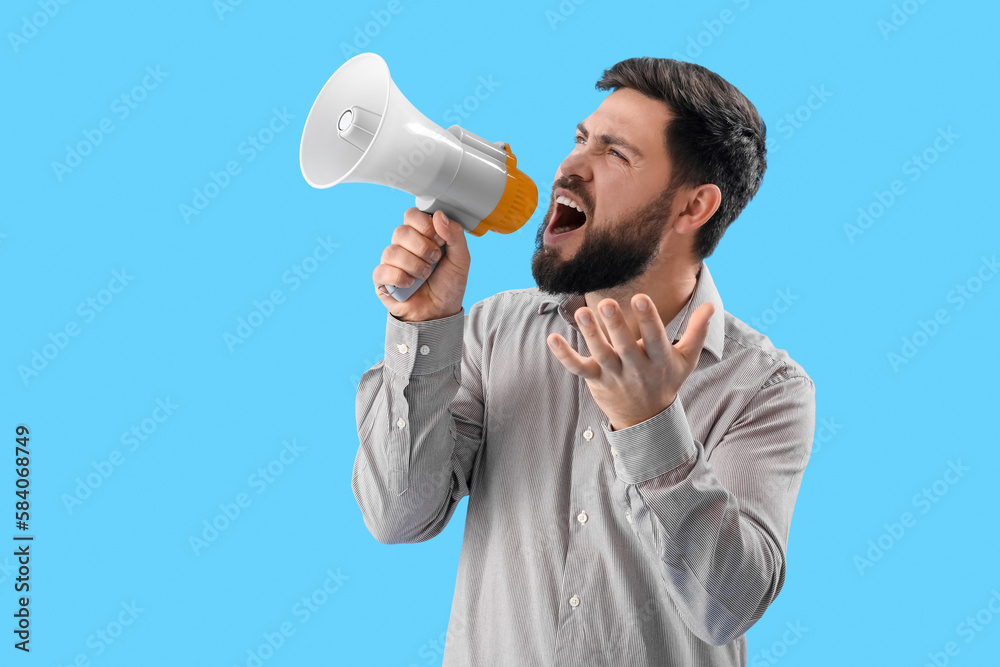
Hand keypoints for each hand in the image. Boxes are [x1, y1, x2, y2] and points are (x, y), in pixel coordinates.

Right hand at [373, 208, 469, 321]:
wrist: (441, 312)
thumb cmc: (449, 285)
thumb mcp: (461, 259)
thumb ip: (454, 235)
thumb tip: (438, 215)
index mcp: (420, 235)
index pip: (412, 215)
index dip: (425, 226)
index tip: (439, 240)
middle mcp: (402, 246)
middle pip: (401, 231)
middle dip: (423, 248)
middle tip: (434, 260)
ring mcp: (390, 262)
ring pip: (392, 251)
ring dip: (414, 265)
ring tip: (425, 275)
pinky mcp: (382, 280)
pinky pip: (382, 271)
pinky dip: (400, 278)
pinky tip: (410, 284)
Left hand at [545, 294, 713, 430]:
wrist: (646, 420)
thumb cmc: (666, 381)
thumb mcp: (686, 360)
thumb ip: (697, 332)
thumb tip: (711, 306)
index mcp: (659, 360)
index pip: (655, 338)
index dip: (648, 319)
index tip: (640, 297)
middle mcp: (636, 368)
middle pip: (625, 346)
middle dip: (615, 325)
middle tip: (606, 302)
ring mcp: (614, 375)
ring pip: (601, 355)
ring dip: (590, 334)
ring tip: (581, 312)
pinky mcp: (596, 380)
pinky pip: (578, 368)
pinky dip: (564, 355)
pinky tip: (552, 339)